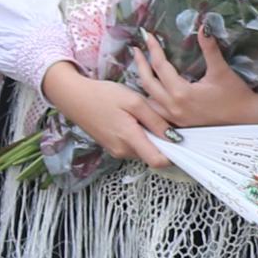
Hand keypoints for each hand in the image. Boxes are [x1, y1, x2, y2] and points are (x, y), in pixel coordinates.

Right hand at [39, 60, 173, 167]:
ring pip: (143, 150)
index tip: (183, 141)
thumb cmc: (103, 95)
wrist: (74, 97)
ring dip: (151, 139)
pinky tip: (137, 121)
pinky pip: (133, 146)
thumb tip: (174, 137)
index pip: (158, 161)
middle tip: (167, 123)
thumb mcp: (134, 101)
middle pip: (152, 155)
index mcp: (129, 139)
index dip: (174, 154)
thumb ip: (155, 120)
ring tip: (150, 118)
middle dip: (164, 143)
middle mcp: (123, 151)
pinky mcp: (112, 146)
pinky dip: (140, 137)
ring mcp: (116, 150)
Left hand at [127, 33, 257, 129]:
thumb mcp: (221, 70)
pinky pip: (156, 111)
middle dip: (140, 64)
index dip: (153, 49)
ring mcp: (174, 118)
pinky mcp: (179, 124)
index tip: (148, 36)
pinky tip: (150, 92)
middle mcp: (173, 107)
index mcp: (181, 93)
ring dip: (142, 84)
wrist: (247, 119)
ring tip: (140, 69)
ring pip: (148, 100)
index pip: (160, 66)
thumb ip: (210, 48)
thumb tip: (204, 26)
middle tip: (136, 50)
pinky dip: (149, 99)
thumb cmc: (236, 95)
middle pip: (147, 83)